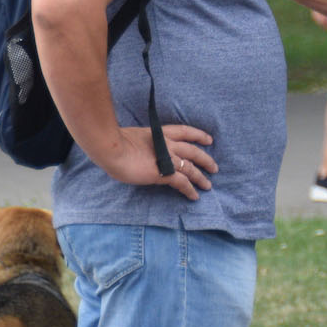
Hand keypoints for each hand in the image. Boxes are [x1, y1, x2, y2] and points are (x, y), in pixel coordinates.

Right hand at [101, 124, 218, 200]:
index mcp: (160, 133)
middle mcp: (168, 144)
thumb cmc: (113, 143)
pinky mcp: (164, 172)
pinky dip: (190, 189)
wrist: (112, 148)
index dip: (198, 135)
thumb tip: (139, 152)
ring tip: (208, 185)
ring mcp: (167, 158)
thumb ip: (142, 144)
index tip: (209, 139)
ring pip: (191, 167)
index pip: (185, 131)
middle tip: (214, 167)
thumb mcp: (132, 138)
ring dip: (201, 177)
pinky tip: (195, 196)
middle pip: (193, 150)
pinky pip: (182, 182)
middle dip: (205, 159)